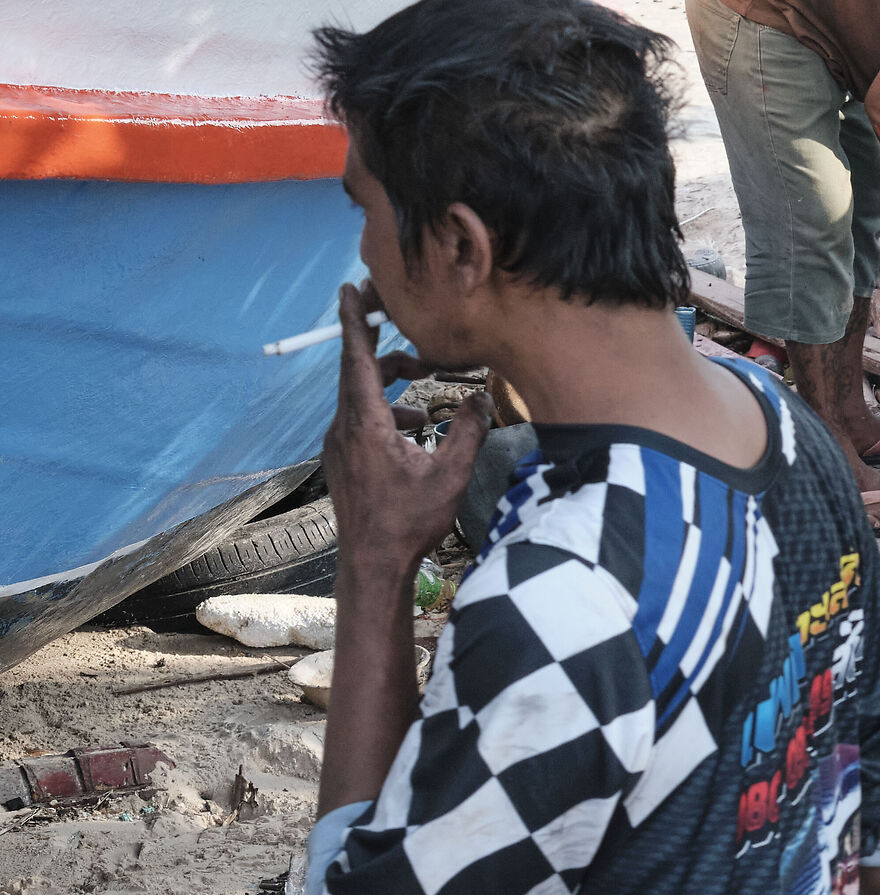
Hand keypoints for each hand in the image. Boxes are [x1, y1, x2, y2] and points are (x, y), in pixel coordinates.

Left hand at [320, 282, 490, 585]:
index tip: (351, 289)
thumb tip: (484, 398)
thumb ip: (468, 431)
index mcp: (366, 423)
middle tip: (397, 321)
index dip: (355, 321)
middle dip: (382, 347)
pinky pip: (360, 420)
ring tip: (423, 382)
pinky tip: (414, 428)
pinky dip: (384, 410)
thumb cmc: (409, 521)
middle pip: (359, 372)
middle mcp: (344, 427)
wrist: (373, 562)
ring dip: (390, 383)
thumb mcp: (450, 475)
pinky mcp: (342, 460)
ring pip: (361, 397)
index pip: (357, 358)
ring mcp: (339, 445)